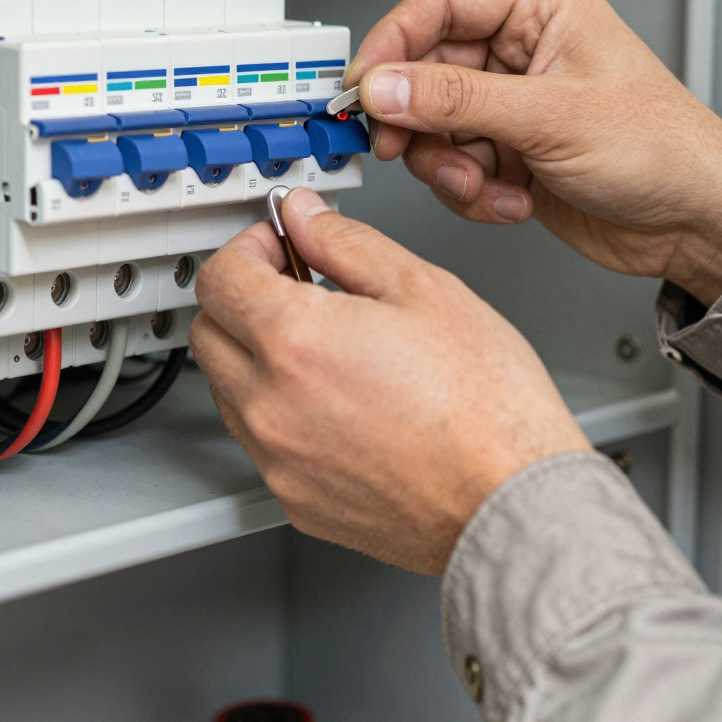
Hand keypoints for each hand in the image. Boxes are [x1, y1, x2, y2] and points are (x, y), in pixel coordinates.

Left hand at [190, 188, 585, 575]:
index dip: (250, 246)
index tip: (282, 244)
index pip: (221, 277)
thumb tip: (307, 219)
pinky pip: (264, 443)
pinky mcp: (298, 501)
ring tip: (330, 347)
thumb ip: (348, 244)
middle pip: (209, 333)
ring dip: (258, 356)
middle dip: (242, 299)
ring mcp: (279, 461)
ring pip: (230, 391)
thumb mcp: (424, 290)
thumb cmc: (487, 408)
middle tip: (298, 287)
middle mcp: (271, 406)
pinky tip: (342, 401)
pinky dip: (283, 412)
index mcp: (295, 342)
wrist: (512, 503)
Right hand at [350, 0, 721, 305]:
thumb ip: (457, 99)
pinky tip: (510, 201)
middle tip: (403, 148)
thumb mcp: (551, 118)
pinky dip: (471, 191)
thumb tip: (385, 85)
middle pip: (426, 70)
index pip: (440, 5)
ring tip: (483, 184)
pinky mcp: (513, 152)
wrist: (698, 222)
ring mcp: (516, 105)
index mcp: (543, 10)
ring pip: (435, 124)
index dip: (392, 42)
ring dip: (448, 164)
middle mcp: (525, 51)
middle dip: (417, 119)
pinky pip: (457, 164)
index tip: (362, 86)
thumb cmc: (664, 150)